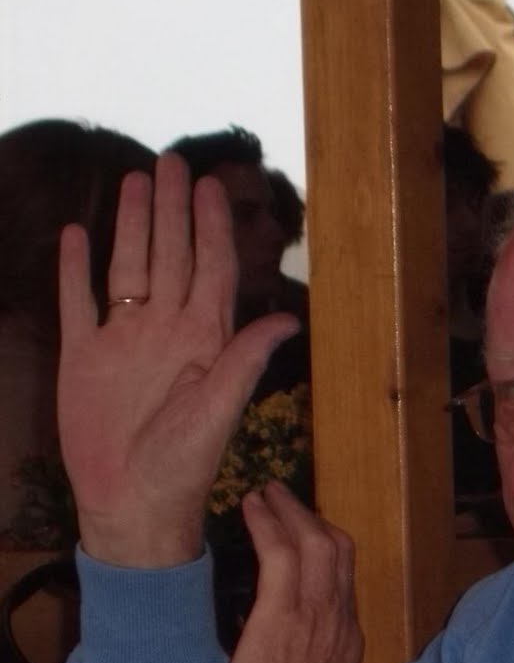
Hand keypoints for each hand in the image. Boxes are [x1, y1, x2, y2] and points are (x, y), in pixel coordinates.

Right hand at [57, 152, 299, 566]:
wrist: (131, 501)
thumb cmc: (184, 465)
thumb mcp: (219, 411)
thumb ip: (246, 361)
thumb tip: (289, 318)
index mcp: (204, 339)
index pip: (211, 269)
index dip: (213, 227)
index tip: (213, 185)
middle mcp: (166, 330)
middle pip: (171, 255)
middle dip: (173, 210)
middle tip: (173, 161)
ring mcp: (124, 340)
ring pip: (128, 266)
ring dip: (132, 225)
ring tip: (135, 181)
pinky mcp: (83, 357)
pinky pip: (77, 302)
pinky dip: (75, 269)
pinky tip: (76, 235)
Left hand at [218, 482, 363, 662]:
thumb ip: (306, 660)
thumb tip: (274, 641)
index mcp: (347, 639)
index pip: (342, 578)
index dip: (322, 548)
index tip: (300, 533)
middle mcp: (339, 619)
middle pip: (338, 549)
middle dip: (310, 517)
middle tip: (283, 499)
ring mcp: (315, 615)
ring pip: (314, 542)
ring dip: (288, 510)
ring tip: (265, 493)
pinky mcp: (283, 615)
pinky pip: (281, 554)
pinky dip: (268, 524)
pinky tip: (252, 508)